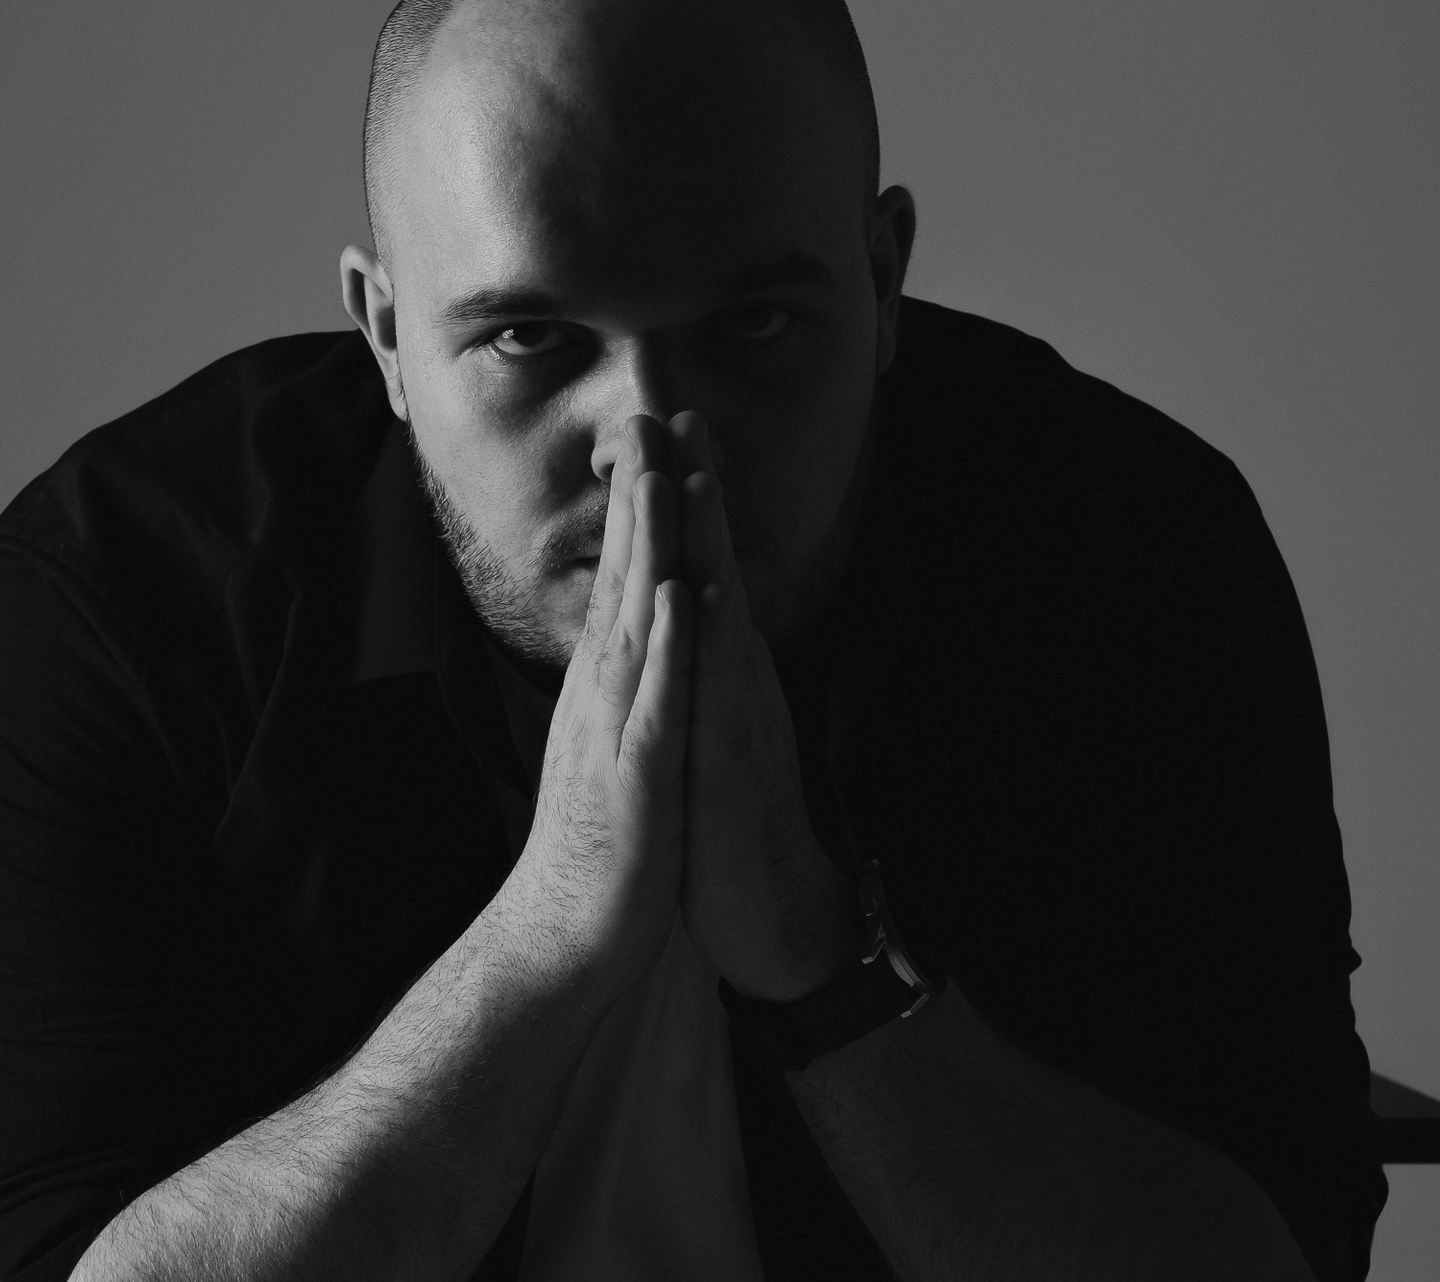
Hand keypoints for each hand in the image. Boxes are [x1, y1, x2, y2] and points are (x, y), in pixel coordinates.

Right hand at [496, 416, 695, 1001]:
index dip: (639, 509)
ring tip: (661, 478)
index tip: (654, 442)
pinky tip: (681, 599)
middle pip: (623, 578)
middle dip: (640, 497)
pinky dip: (671, 649)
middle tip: (651, 418)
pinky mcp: (639, 774)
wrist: (571, 930)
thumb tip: (633, 637)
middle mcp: (602, 692)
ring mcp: (617, 728)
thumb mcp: (613, 743)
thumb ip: (624, 686)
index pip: (621, 578)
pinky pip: (658, 703)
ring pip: (636, 623)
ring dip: (648, 550)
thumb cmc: (604, 841)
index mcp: (604, 684)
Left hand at [667, 411, 857, 1000]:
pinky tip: (703, 600)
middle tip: (681, 412)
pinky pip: (723, 696)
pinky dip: (713, 646)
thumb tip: (688, 620)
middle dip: (698, 492)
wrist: (773, 919)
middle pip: (717, 569)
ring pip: (724, 616)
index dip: (683, 505)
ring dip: (711, 548)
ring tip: (695, 477)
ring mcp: (739, 719)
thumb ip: (702, 675)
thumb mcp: (708, 733)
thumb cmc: (731, 827)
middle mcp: (735, 682)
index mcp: (721, 673)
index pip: (700, 570)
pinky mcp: (734, 765)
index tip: (667, 433)